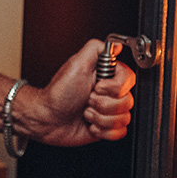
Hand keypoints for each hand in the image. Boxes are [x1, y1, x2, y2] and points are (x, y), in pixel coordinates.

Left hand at [18, 39, 135, 146]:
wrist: (47, 119)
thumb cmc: (58, 93)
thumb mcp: (76, 64)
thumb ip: (96, 49)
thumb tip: (116, 44)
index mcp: (106, 76)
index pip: (129, 79)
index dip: (114, 87)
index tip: (98, 86)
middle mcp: (109, 93)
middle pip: (127, 101)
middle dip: (103, 104)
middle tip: (87, 99)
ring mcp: (108, 110)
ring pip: (124, 118)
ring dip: (101, 118)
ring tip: (86, 112)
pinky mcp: (106, 127)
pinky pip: (120, 132)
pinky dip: (103, 131)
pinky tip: (90, 124)